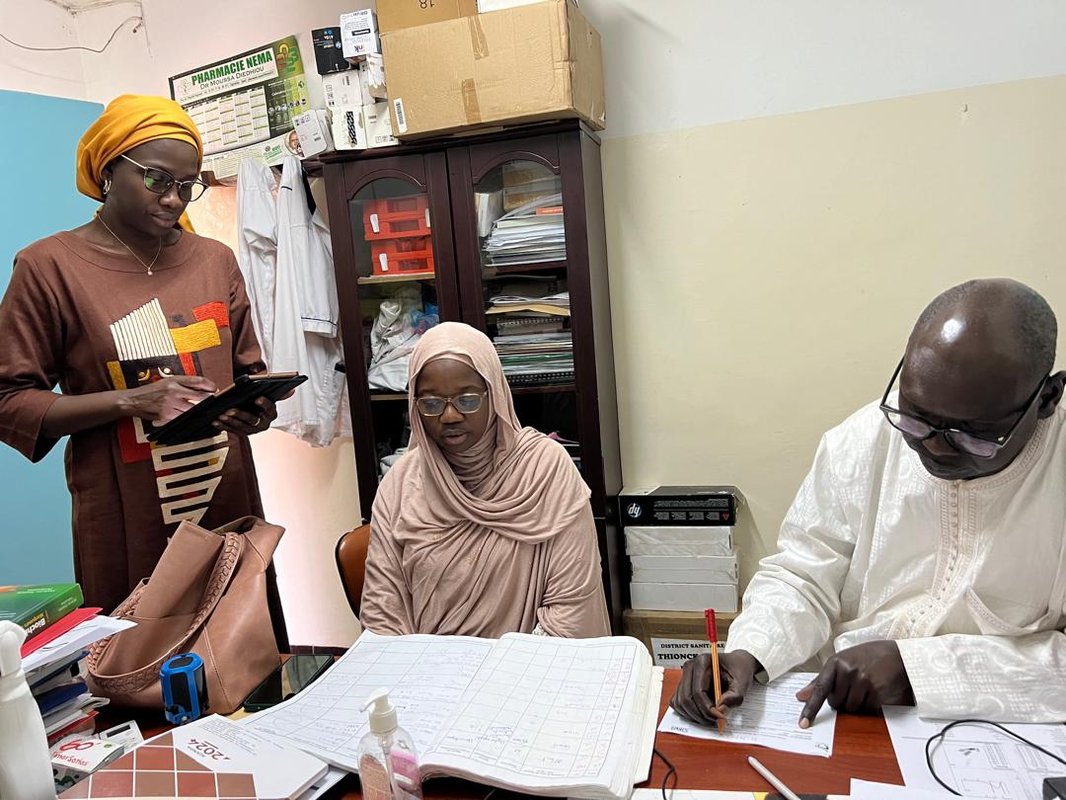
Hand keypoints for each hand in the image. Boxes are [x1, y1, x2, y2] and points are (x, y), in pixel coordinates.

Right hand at [123, 375, 215, 422]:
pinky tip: (189, 415)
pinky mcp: (167, 416)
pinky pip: (183, 417)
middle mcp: (173, 391)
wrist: (134, 400)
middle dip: (208, 400)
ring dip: (199, 410)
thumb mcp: (168, 381)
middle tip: (212, 401)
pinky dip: (188, 417)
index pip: (198, 381)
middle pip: (199, 396)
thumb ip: (184, 383)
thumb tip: (203, 387)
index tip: (215, 389)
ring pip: (193, 409)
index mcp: (174, 381)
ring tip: (201, 409)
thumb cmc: (151, 391)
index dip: (210, 385)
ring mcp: (170, 404)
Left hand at [212, 395, 277, 436]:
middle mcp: (263, 424)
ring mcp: (251, 430)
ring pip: (241, 427)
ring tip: (221, 415)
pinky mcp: (241, 433)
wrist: (253, 412)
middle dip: (241, 415)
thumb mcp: (269, 397)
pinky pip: (231, 430)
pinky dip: (223, 426)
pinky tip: (216, 421)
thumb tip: (292, 390)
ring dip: (230, 422)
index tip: (258, 398)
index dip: (264, 404)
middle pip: (253, 420)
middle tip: (230, 410)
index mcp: (271, 415)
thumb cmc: (259, 403)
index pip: (270, 410)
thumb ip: (279, 394)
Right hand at [670, 649, 760, 724]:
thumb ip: (734, 697)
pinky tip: (702, 714)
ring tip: (710, 718)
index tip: (719, 717)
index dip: (707, 708)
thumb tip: (720, 710)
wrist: (737, 664)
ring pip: (680, 702)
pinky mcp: (683, 685)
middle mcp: (690, 667)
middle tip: (715, 720)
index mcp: (703, 662)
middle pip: (686, 698)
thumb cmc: (739, 670)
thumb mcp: (743, 683)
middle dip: (700, 714)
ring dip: (694, 715)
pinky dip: (688, 712)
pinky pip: (678, 702)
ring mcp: (685, 676)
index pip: (698, 691)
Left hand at [796, 640, 914, 727]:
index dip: (811, 708)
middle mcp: (848, 671)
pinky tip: (875, 695)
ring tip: (864, 691)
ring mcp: (864, 681)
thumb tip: (800, 696)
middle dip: (842, 702)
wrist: (898, 655)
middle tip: (852, 690)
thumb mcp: (842, 662)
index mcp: (835, 662)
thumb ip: (820, 680)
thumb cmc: (866, 658)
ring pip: (851, 709)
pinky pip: (867, 711)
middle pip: (836, 704)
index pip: (819, 689)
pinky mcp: (878, 692)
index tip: (803, 723)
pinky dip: (870, 708)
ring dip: (856, 706)